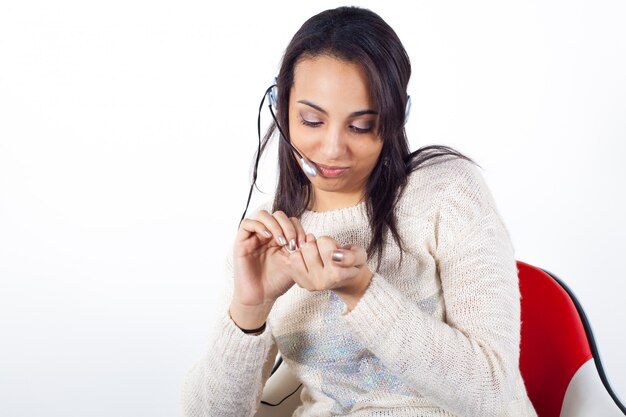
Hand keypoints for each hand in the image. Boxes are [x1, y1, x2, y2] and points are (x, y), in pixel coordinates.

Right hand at [230, 210, 304, 329]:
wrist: (261, 297)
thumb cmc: (277, 281)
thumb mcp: (295, 263)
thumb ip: (301, 249)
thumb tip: (311, 235)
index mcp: (280, 237)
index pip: (290, 220)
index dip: (298, 228)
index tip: (302, 244)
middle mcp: (267, 234)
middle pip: (278, 215)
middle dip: (288, 226)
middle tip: (292, 243)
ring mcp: (254, 237)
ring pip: (263, 215)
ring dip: (275, 225)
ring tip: (281, 242)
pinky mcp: (241, 241)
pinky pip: (247, 223)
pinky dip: (259, 226)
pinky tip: (268, 237)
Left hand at [287, 235, 372, 310]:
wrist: (344, 280)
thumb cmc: (351, 264)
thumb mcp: (360, 256)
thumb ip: (352, 256)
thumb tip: (336, 256)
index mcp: (336, 274)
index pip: (323, 241)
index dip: (330, 242)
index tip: (335, 250)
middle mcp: (320, 282)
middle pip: (308, 247)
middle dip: (316, 245)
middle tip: (325, 253)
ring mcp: (308, 283)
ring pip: (296, 254)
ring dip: (305, 251)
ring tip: (316, 256)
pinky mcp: (299, 282)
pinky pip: (291, 261)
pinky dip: (298, 257)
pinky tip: (308, 261)